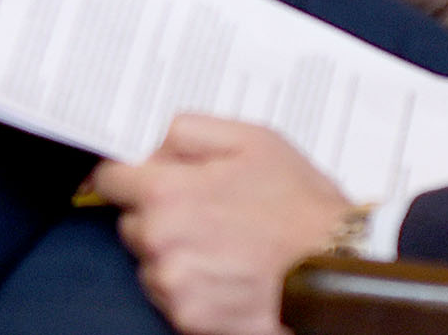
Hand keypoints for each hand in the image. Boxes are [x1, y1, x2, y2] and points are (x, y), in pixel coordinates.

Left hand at [92, 116, 355, 334]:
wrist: (338, 269)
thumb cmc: (299, 206)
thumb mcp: (251, 139)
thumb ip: (189, 131)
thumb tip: (153, 142)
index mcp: (166, 192)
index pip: (109, 179)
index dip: (128, 174)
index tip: (138, 178)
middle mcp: (159, 241)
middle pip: (131, 223)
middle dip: (159, 215)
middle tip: (207, 212)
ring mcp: (173, 285)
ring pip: (151, 264)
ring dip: (175, 254)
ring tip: (225, 246)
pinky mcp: (189, 320)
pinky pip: (173, 298)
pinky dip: (194, 287)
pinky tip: (229, 274)